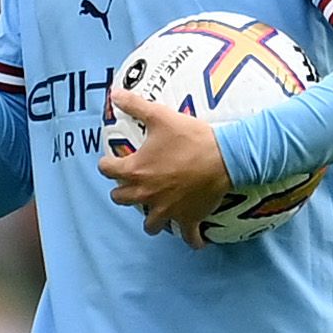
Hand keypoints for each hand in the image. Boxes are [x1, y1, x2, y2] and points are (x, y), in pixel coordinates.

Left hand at [98, 88, 233, 248]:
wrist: (226, 157)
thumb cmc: (191, 137)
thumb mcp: (160, 116)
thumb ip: (135, 106)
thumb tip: (114, 93)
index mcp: (134, 170)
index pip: (106, 170)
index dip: (108, 164)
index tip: (113, 160)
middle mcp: (146, 194)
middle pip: (120, 199)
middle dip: (123, 191)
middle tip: (133, 182)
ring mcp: (167, 210)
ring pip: (149, 225)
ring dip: (150, 217)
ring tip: (156, 207)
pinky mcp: (189, 219)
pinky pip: (188, 238)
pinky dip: (190, 239)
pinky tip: (193, 239)